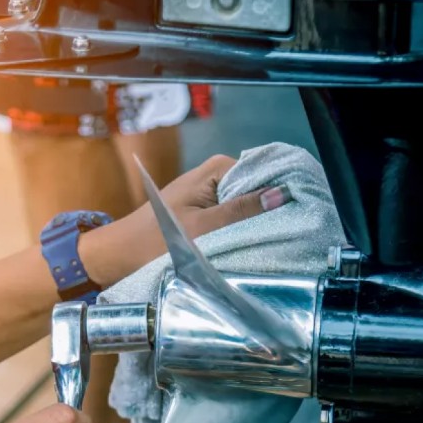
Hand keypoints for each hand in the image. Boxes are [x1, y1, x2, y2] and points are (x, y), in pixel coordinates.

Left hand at [80, 154, 275, 286]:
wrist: (122, 254)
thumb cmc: (155, 240)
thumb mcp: (204, 227)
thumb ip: (242, 210)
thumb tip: (281, 194)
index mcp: (216, 168)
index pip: (263, 171)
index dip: (281, 190)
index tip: (301, 209)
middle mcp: (215, 175)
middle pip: (257, 188)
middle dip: (269, 207)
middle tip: (289, 230)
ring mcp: (210, 192)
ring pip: (246, 204)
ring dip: (255, 221)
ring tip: (273, 239)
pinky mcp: (205, 210)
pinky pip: (233, 215)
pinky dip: (241, 228)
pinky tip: (251, 242)